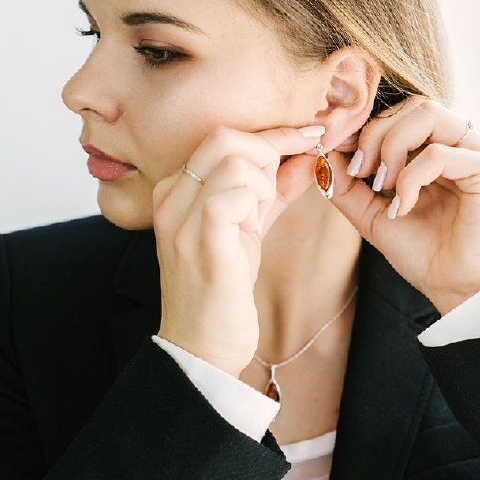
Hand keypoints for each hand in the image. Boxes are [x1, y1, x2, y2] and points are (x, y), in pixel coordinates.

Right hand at [152, 126, 320, 375]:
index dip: (274, 135)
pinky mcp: (199, 241)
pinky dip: (256, 205)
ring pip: (235, 163)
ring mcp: (179, 218)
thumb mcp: (250, 227)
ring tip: (256, 220)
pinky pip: (232, 196)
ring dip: (264, 187)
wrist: (202, 345)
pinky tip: (251, 230)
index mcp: (176, 189)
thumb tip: (307, 156)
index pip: (223, 138)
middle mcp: (169, 197)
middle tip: (278, 189)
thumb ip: (274, 190)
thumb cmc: (224, 287)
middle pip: (226, 138)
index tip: (310, 137)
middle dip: (270, 153)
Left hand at [329, 97, 479, 313]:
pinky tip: (403, 206)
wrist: (460, 291)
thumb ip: (348, 187)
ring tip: (381, 184)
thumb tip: (323, 154)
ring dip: (392, 146)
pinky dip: (411, 177)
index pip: (400, 113)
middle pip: (411, 105)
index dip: (365, 125)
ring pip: (426, 115)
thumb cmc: (424, 254)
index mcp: (436, 150)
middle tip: (360, 172)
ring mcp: (477, 152)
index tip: (337, 148)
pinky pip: (440, 152)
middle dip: (374, 134)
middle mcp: (459, 144)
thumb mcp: (373, 216)